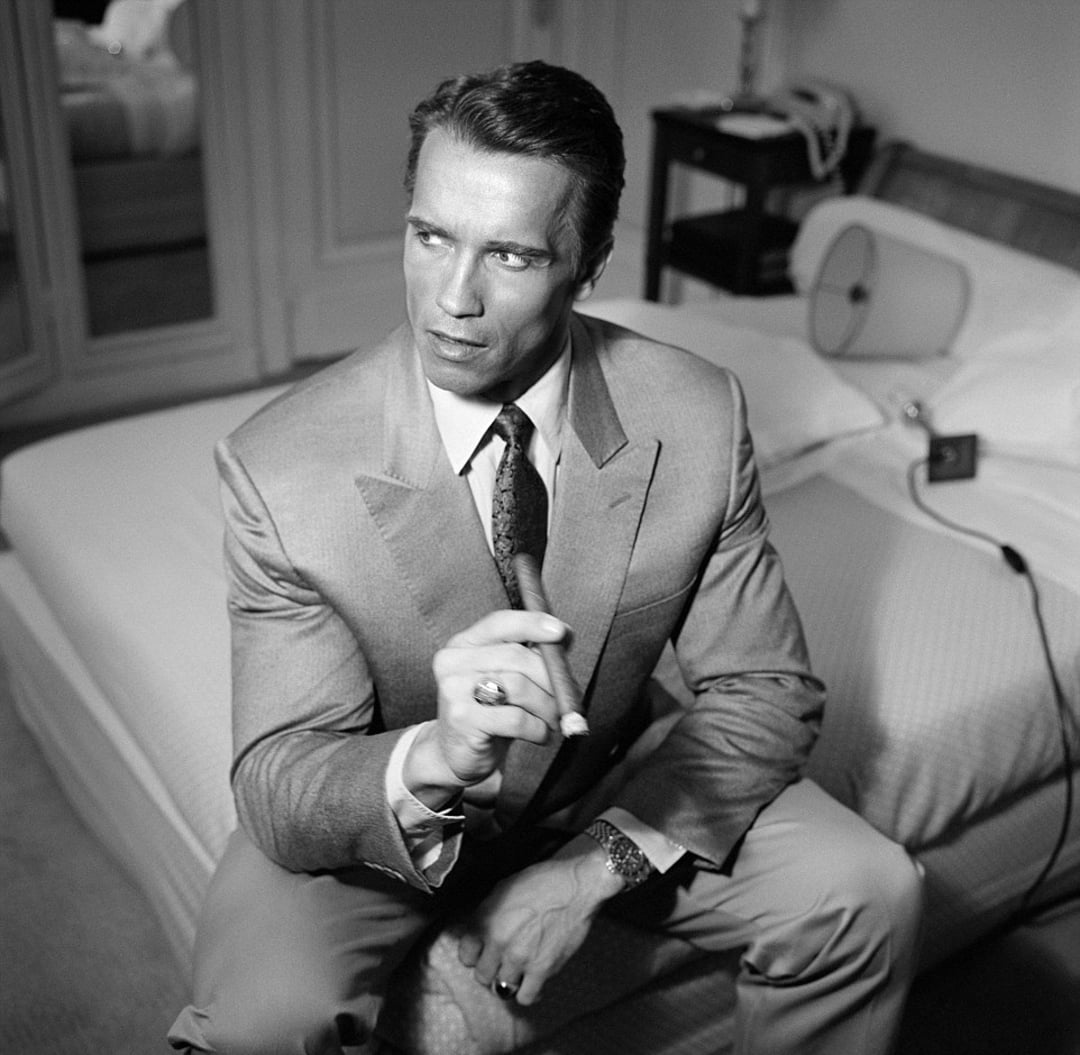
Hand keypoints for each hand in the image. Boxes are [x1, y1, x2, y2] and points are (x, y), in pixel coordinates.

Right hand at [404, 609, 568, 804]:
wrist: (456, 754)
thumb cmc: (490, 711)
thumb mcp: (508, 678)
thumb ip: (531, 654)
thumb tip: (565, 634)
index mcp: (463, 643)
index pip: (499, 623)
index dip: (532, 624)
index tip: (561, 631)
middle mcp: (453, 662)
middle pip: (517, 656)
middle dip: (551, 678)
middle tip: (567, 697)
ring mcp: (454, 690)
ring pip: (520, 687)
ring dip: (548, 706)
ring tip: (554, 720)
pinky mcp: (462, 719)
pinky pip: (516, 719)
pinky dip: (538, 728)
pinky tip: (540, 735)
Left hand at [457, 835, 622, 1004]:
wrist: (577, 886)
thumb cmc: (543, 880)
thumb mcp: (505, 886)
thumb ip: (488, 910)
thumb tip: (481, 927)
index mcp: (485, 919)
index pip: (465, 954)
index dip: (475, 954)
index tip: (483, 954)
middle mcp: (498, 941)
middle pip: (482, 975)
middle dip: (491, 969)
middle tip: (502, 962)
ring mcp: (519, 958)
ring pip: (501, 988)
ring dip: (509, 980)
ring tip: (518, 971)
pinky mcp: (541, 969)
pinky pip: (525, 997)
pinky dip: (528, 993)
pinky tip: (532, 981)